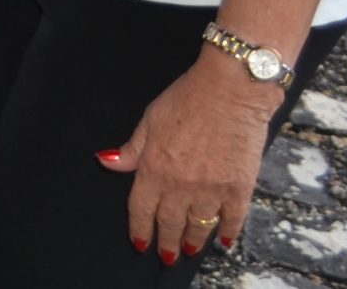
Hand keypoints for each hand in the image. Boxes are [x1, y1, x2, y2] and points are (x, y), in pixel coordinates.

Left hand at [99, 53, 281, 261]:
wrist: (230, 90)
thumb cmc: (187, 98)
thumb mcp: (149, 120)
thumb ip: (132, 149)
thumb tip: (107, 162)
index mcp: (154, 168)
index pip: (141, 208)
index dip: (140, 228)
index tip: (140, 242)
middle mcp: (181, 184)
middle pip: (170, 222)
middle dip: (166, 242)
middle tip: (166, 256)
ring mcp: (212, 188)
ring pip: (199, 225)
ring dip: (193, 241)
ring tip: (190, 250)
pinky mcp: (239, 187)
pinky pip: (232, 218)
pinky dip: (227, 232)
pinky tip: (223, 240)